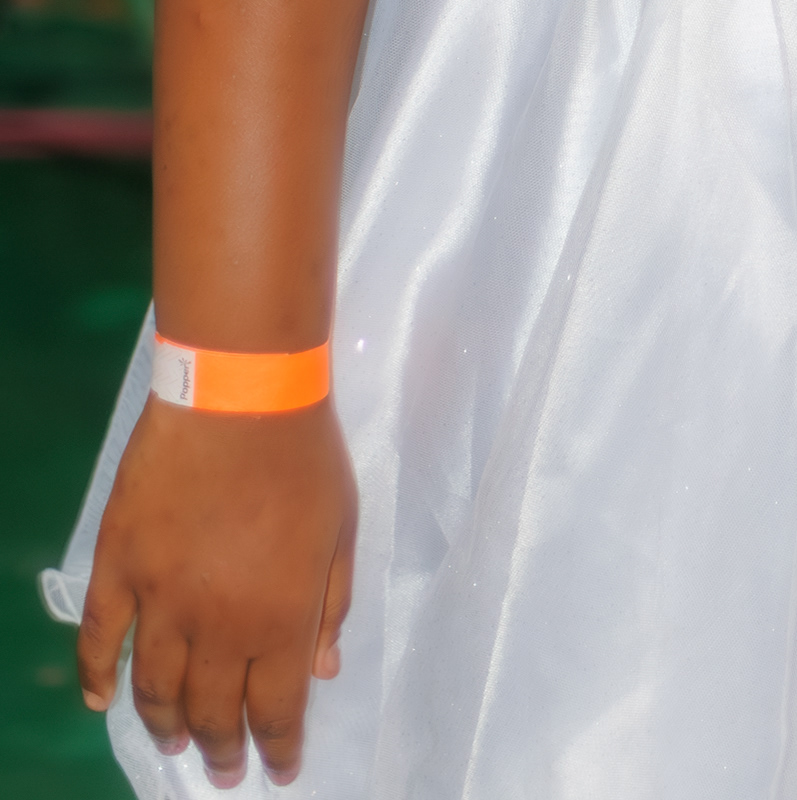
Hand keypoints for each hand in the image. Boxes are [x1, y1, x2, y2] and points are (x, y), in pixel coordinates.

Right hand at [77, 396, 355, 788]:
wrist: (242, 393)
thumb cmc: (305, 457)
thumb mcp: (342, 530)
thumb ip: (332, 605)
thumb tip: (322, 668)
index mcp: (280, 620)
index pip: (275, 710)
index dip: (277, 749)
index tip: (280, 769)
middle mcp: (217, 626)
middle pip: (212, 711)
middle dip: (222, 749)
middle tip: (225, 769)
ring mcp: (160, 600)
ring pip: (154, 690)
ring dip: (165, 726)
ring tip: (175, 745)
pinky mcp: (119, 567)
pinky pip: (98, 638)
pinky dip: (95, 676)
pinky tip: (100, 701)